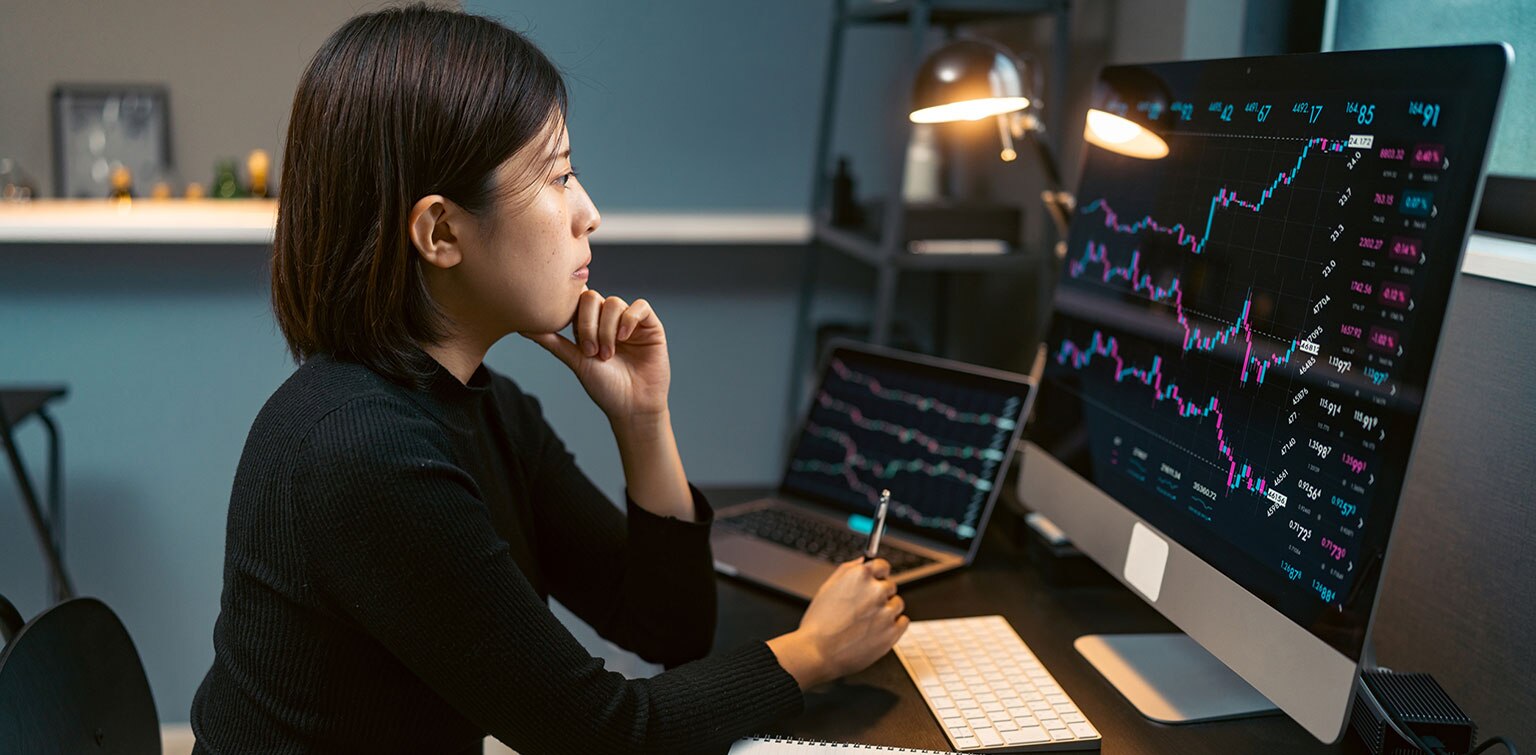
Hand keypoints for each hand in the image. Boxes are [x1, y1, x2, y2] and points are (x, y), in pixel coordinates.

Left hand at [521, 288, 669, 423]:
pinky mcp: (651, 326)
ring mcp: (630, 321)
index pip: (577, 300)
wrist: (632, 407)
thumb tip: (521, 327)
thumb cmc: (604, 387)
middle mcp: (609, 319)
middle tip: (590, 352)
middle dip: (588, 325)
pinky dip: (629, 320)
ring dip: (607, 330)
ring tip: (607, 354)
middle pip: (592, 298)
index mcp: (590, 324)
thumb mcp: (574, 361)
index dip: (572, 311)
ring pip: (614, 303)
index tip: (571, 332)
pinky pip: (640, 307)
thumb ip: (551, 341)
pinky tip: (624, 339)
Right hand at [767, 559, 908, 689]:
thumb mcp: (827, 587)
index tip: (876, 580)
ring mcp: (886, 612)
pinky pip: (903, 621)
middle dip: (879, 595)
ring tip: (866, 623)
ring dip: (886, 610)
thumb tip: (863, 560)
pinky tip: (876, 630)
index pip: (883, 565)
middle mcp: (876, 591)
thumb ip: (848, 569)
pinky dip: (893, 626)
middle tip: (863, 609)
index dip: (878, 574)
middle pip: (890, 586)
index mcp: (860, 576)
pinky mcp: (892, 632)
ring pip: (897, 604)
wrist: (817, 653)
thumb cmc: (819, 623)